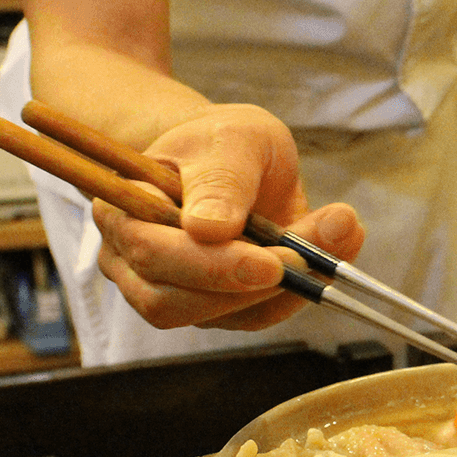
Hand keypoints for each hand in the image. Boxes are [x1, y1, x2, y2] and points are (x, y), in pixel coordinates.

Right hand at [93, 104, 364, 329]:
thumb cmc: (224, 142)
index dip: (210, 265)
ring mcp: (170, 291)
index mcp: (123, 210)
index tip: (272, 262)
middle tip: (312, 257)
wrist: (237, 158)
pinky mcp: (213, 309)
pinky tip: (329, 257)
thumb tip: (209, 230)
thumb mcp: (233, 139)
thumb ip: (221, 179)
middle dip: (249, 285)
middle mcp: (132, 261)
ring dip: (280, 292)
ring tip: (334, 240)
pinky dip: (296, 293)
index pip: (152, 252)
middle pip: (173, 301)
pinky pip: (252, 317)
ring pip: (218, 316)